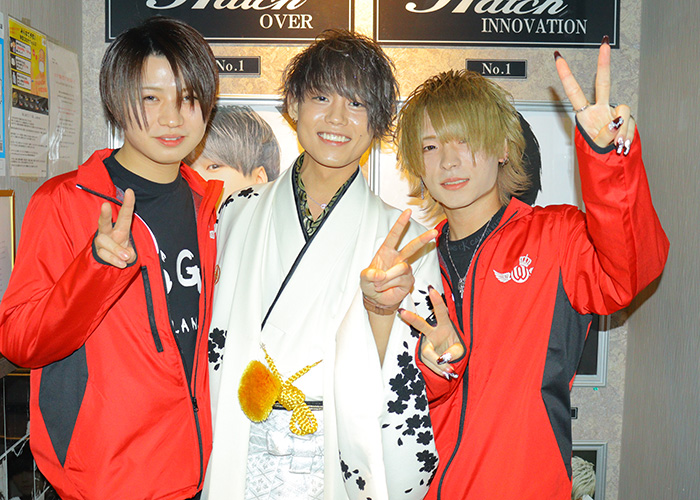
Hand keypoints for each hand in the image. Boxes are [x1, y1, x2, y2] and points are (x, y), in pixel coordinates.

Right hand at [94, 188, 136, 268]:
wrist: (109, 261)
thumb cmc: (122, 250)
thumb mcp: (131, 251)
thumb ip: (130, 253)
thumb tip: (126, 256)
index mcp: (121, 228)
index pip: (125, 215)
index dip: (128, 203)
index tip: (129, 191)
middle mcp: (108, 232)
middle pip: (104, 221)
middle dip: (105, 213)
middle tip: (105, 205)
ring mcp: (101, 241)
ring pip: (105, 241)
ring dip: (116, 249)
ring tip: (126, 257)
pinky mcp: (98, 251)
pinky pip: (105, 254)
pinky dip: (114, 259)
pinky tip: (122, 263)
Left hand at [360, 209, 436, 311]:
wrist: (377, 299)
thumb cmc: (371, 284)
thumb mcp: (364, 278)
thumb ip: (369, 275)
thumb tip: (380, 275)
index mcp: (386, 252)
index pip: (394, 235)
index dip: (401, 223)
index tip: (408, 212)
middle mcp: (398, 258)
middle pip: (412, 247)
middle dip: (423, 239)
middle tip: (434, 232)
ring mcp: (404, 270)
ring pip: (402, 268)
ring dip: (388, 277)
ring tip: (380, 284)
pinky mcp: (409, 281)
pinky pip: (403, 280)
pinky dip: (392, 284)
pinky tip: (388, 288)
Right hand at [399, 286, 464, 379]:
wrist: (450, 360)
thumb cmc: (455, 348)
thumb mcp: (460, 349)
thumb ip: (454, 352)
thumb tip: (443, 358)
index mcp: (445, 325)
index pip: (441, 312)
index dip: (437, 302)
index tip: (431, 290)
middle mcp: (433, 332)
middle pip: (421, 325)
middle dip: (412, 318)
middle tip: (402, 312)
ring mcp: (427, 343)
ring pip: (428, 353)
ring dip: (439, 364)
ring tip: (450, 371)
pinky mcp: (424, 354)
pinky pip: (429, 363)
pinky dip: (438, 369)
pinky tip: (446, 372)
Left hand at [555, 37, 635, 154]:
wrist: (612, 160)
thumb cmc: (598, 151)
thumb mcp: (597, 145)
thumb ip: (606, 134)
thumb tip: (616, 121)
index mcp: (584, 114)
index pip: (574, 91)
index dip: (566, 75)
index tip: (558, 58)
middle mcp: (599, 109)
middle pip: (603, 83)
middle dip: (604, 63)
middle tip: (605, 44)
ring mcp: (614, 112)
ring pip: (623, 110)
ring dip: (620, 131)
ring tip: (615, 144)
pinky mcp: (627, 118)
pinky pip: (630, 123)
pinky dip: (627, 135)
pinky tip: (623, 143)